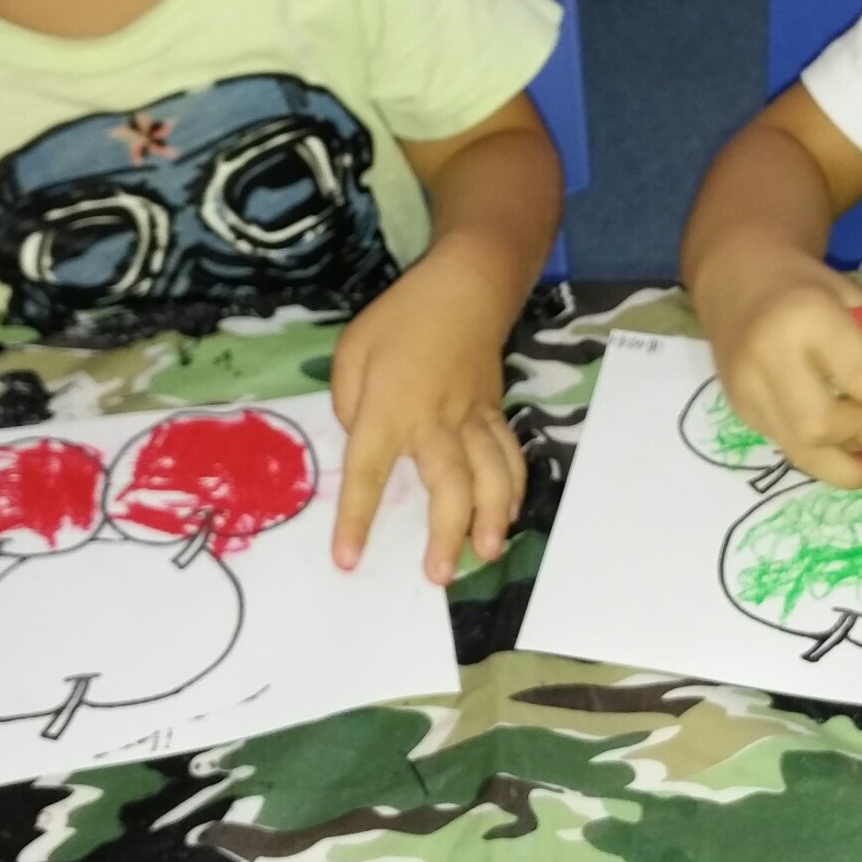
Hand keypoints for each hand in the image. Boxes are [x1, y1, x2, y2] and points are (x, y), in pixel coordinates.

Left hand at [330, 254, 524, 585]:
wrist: (467, 287)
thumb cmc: (400, 319)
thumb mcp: (351, 351)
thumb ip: (348, 403)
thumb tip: (361, 440)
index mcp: (389, 408)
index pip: (368, 472)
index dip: (357, 519)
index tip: (348, 561)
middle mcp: (435, 421)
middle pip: (448, 484)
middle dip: (446, 531)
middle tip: (438, 574)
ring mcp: (473, 419)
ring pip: (490, 475)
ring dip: (490, 518)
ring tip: (486, 554)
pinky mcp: (495, 415)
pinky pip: (509, 457)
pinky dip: (513, 490)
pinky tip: (508, 516)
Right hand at [691, 241, 861, 490]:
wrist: (739, 279)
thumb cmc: (810, 290)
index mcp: (810, 316)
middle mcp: (770, 355)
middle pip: (820, 425)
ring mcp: (748, 387)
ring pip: (799, 451)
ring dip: (845, 467)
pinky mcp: (739, 409)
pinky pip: (787, 445)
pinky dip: (820, 452)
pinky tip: (840, 443)